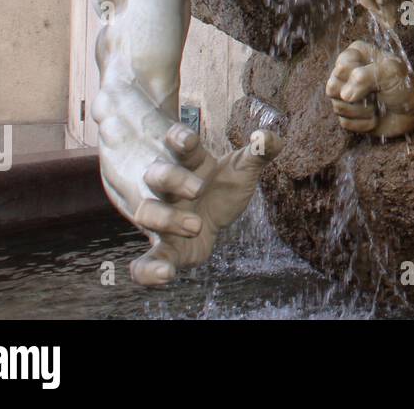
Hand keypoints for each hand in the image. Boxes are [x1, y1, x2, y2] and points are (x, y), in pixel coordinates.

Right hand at [129, 123, 281, 285]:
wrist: (205, 211)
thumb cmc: (220, 184)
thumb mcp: (241, 168)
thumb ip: (258, 152)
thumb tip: (269, 137)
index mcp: (187, 163)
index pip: (177, 144)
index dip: (179, 138)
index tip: (187, 141)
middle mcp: (167, 189)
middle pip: (156, 176)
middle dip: (173, 179)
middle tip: (198, 189)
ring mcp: (161, 218)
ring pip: (146, 213)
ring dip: (166, 219)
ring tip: (196, 226)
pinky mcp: (165, 249)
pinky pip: (145, 262)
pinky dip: (148, 271)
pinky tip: (165, 275)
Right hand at [325, 40, 413, 136]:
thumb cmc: (406, 85)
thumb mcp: (390, 72)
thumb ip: (364, 77)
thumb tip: (345, 95)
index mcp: (355, 55)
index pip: (340, 67)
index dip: (357, 77)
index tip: (377, 77)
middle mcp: (347, 74)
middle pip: (332, 88)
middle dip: (358, 96)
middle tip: (376, 93)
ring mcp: (347, 95)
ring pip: (338, 107)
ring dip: (363, 110)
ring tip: (378, 104)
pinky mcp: (350, 116)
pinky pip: (345, 123)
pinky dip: (364, 123)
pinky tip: (376, 117)